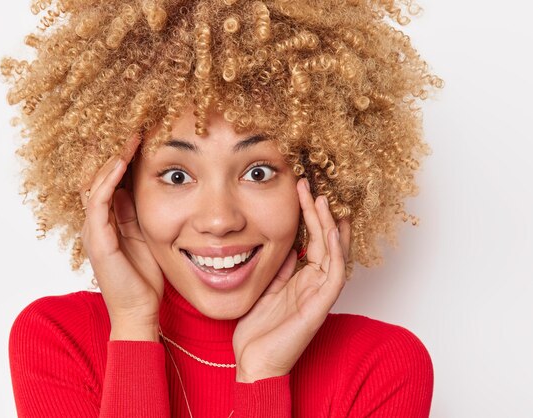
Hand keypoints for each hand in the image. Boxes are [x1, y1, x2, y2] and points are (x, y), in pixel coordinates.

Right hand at [80, 134, 163, 340]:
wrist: (140, 311)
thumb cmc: (146, 277)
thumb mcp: (147, 236)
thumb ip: (141, 213)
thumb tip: (147, 186)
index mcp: (108, 219)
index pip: (109, 178)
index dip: (121, 156)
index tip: (139, 133)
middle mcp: (96, 221)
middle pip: (98, 175)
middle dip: (113, 150)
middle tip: (131, 125)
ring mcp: (93, 230)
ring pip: (95, 182)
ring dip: (111, 157)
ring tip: (127, 135)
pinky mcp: (97, 240)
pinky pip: (98, 202)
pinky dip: (108, 180)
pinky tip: (121, 161)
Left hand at [232, 178, 350, 381]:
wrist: (254, 363)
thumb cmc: (259, 330)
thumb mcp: (267, 289)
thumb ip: (280, 269)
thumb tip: (287, 246)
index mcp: (303, 279)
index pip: (313, 241)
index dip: (309, 215)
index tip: (301, 190)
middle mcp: (315, 284)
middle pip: (325, 241)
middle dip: (319, 213)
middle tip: (310, 186)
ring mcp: (319, 295)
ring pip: (334, 253)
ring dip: (330, 225)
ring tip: (321, 200)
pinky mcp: (320, 306)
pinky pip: (335, 275)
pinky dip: (337, 252)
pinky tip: (333, 231)